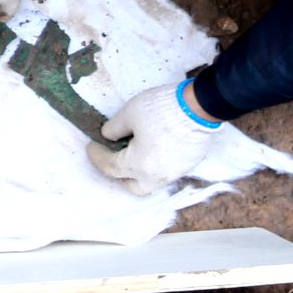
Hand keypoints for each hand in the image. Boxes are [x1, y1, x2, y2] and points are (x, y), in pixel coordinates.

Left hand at [88, 80, 219, 194]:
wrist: (200, 107)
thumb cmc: (163, 109)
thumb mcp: (130, 113)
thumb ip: (114, 128)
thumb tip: (109, 137)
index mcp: (139, 165)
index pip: (110, 166)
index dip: (97, 155)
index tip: (92, 145)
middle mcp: (156, 176)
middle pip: (132, 186)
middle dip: (119, 174)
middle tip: (113, 155)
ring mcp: (174, 173)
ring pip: (151, 182)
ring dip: (139, 172)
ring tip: (134, 152)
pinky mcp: (188, 166)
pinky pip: (166, 173)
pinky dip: (155, 165)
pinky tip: (154, 148)